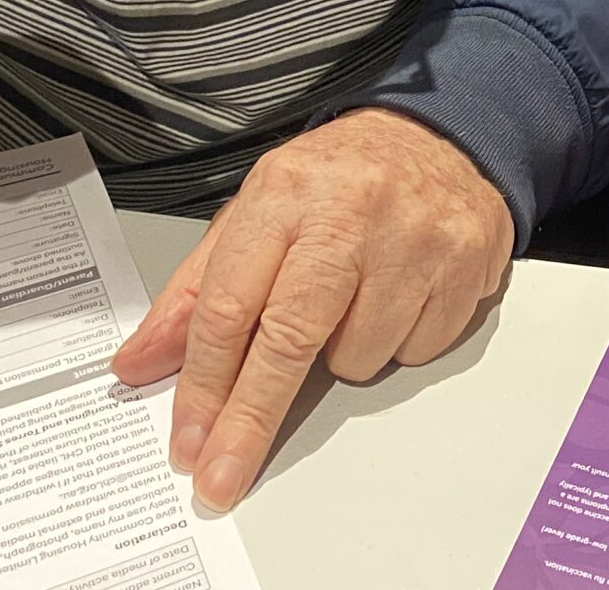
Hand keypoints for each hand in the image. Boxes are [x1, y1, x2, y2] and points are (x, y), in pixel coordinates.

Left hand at [111, 106, 513, 513]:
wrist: (435, 135)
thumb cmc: (337, 180)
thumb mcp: (254, 214)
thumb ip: (195, 291)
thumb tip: (142, 361)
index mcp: (286, 194)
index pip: (230, 305)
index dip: (204, 385)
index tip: (190, 440)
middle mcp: (351, 211)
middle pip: (289, 342)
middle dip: (250, 419)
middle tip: (223, 473)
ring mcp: (415, 238)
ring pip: (358, 357)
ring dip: (342, 353)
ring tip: (349, 299)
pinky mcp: (467, 262)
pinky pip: (415, 352)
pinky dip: (397, 342)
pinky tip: (396, 294)